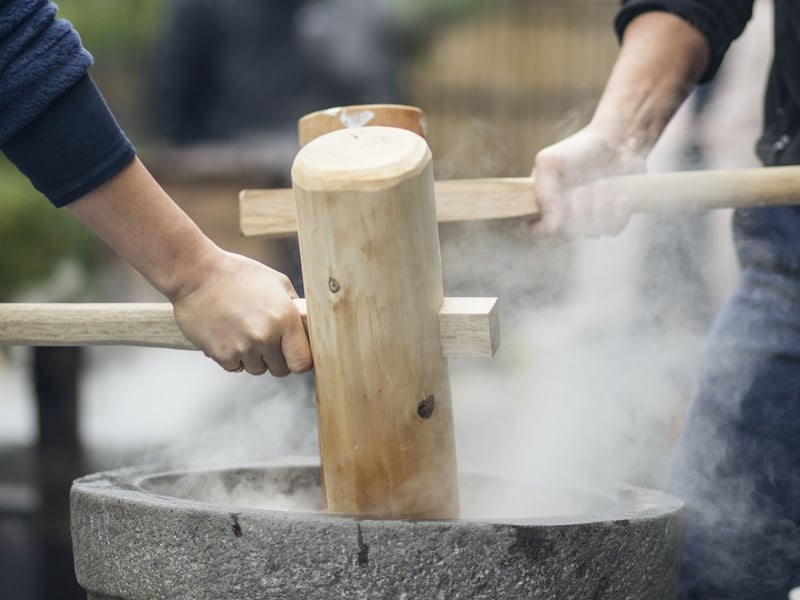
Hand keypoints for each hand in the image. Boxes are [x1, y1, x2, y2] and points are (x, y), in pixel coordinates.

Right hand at [171, 249, 311, 375]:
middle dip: (276, 358)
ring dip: (254, 357)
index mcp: (285, 319)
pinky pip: (235, 367)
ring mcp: (243, 348)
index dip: (300, 360)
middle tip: (266, 339)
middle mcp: (266, 337)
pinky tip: (228, 334)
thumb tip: (305, 325)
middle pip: (281, 370)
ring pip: (257, 369)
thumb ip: (294, 307)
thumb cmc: (237, 274)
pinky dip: (233, 356)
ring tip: (244, 332)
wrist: (196, 274)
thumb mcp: (276, 282)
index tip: (294, 354)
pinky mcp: (222, 355)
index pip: (303, 362)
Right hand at [529, 126, 645, 237]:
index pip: (536, 230)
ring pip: (592, 232)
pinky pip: (613, 230)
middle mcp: (565, 214)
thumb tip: (550, 225)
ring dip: (600, 207)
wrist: (615, 141)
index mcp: (545, 202)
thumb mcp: (550, 162)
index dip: (544, 229)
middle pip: (567, 234)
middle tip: (583, 189)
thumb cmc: (580, 149)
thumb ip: (543, 191)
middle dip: (578, 211)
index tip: (556, 217)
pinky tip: (621, 197)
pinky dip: (618, 214)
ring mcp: (588, 217)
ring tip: (603, 183)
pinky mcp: (611, 217)